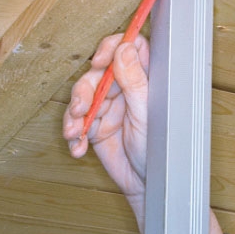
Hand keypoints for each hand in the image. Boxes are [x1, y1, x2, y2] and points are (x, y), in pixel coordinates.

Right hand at [62, 33, 224, 233]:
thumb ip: (135, 81)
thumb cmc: (161, 150)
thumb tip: (124, 48)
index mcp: (144, 81)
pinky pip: (76, 123)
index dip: (111, 48)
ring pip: (81, 98)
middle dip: (83, 90)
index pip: (127, 48)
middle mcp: (124, 91)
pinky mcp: (95, 128)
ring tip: (75, 132)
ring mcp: (108, 109)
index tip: (100, 61)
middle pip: (96, 74)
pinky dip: (74, 135)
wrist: (150, 185)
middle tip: (80, 108)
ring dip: (73, 115)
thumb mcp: (148, 113)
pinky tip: (79, 147)